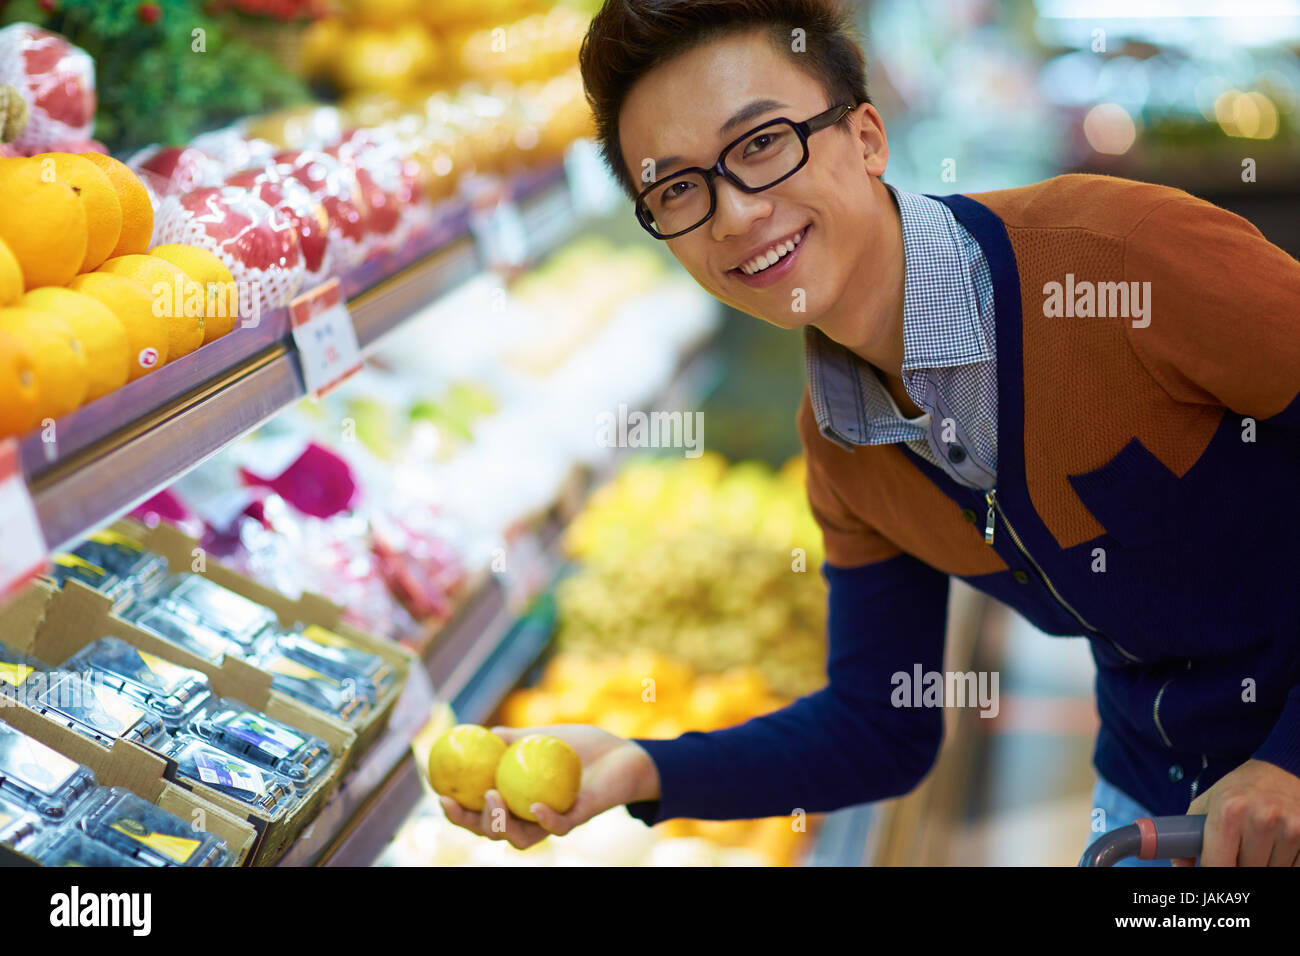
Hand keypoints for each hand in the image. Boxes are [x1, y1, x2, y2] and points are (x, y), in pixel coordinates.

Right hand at [437, 724, 660, 850]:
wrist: (622, 751)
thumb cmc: (580, 746)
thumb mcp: (539, 737)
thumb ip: (509, 739)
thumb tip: (474, 733)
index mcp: (518, 801)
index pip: (481, 814)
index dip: (458, 812)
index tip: (438, 795)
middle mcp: (532, 818)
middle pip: (492, 833)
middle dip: (469, 824)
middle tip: (453, 805)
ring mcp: (554, 821)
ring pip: (520, 839)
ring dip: (500, 823)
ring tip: (493, 797)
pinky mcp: (578, 818)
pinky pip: (557, 827)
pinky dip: (544, 818)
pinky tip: (534, 806)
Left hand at [1174, 759, 1299, 865]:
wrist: (1281, 770)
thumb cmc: (1239, 790)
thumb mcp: (1207, 803)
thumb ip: (1190, 836)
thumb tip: (1181, 867)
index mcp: (1228, 812)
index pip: (1218, 866)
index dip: (1214, 870)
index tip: (1216, 866)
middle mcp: (1260, 819)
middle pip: (1246, 871)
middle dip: (1239, 864)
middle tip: (1239, 848)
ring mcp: (1289, 828)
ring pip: (1271, 872)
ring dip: (1264, 864)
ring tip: (1259, 842)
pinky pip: (1293, 868)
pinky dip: (1283, 862)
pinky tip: (1278, 845)